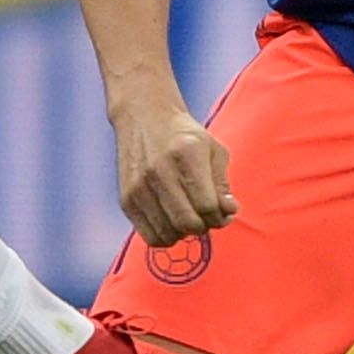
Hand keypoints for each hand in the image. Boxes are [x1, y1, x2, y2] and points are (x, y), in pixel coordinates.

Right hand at [113, 100, 235, 249]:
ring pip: (170, 234)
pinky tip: (171, 221)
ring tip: (188, 217)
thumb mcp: (213, 150)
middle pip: (188, 223)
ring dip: (185, 232)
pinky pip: (150, 236)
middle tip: (206, 217)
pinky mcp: (126, 199)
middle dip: (205, 226)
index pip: (207, 206)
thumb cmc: (183, 135)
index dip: (220, 216)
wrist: (143, 117)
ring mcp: (139, 187)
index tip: (222, 211)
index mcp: (187, 155)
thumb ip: (222, 184)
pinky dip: (166, 236)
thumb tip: (227, 212)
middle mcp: (160, 172)